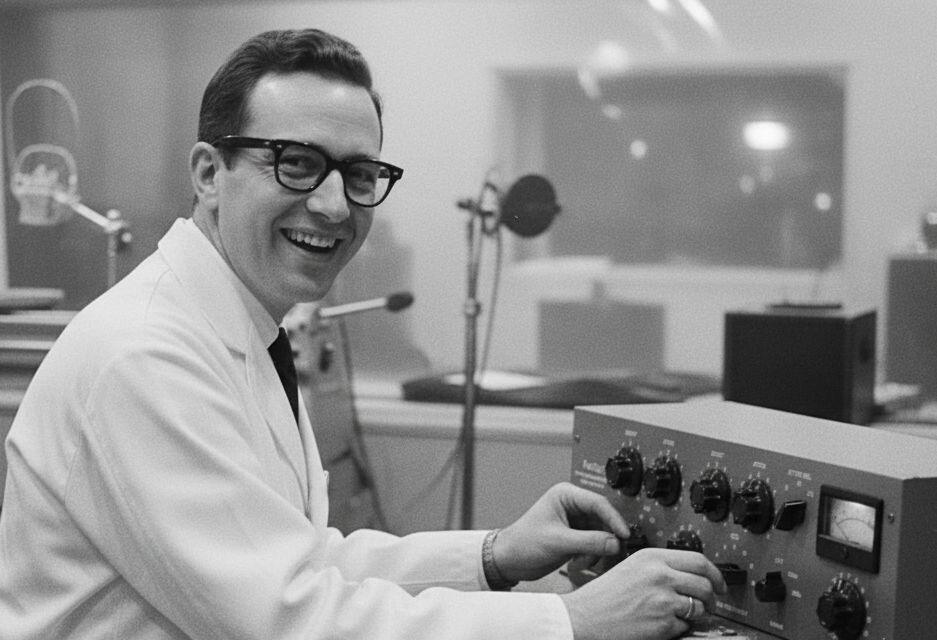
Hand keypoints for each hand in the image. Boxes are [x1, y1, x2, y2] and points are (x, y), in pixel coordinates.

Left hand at [492, 482, 630, 582]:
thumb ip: (589, 542)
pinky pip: (595, 545)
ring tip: (583, 561)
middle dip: (605, 539)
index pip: (598, 503)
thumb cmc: (523, 543)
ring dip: (597, 551)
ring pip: (602, 535)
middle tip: (611, 553)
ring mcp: (576, 522)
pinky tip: (578, 563)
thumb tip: (615, 543)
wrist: (509, 560)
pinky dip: (592, 556)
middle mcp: (573, 506)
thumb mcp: (558, 542)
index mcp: (566, 495)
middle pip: (604, 520)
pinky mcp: (576, 537)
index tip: (625, 535)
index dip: (614, 519)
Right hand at [560, 548, 727, 639]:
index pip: (698, 560)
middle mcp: (660, 574)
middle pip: (705, 584)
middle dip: (712, 597)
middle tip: (710, 603)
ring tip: (683, 616)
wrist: (585, 618)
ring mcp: (663, 599)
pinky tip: (663, 625)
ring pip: (699, 606)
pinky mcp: (664, 623)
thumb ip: (659, 568)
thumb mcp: (631, 568)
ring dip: (697, 614)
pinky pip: (685, 626)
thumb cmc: (603, 596)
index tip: (719, 582)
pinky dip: (679, 628)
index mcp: (651, 557)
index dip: (715, 574)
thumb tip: (688, 576)